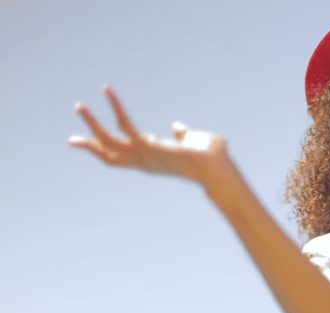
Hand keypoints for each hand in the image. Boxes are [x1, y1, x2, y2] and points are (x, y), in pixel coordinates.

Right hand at [69, 85, 227, 182]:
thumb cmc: (214, 158)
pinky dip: (114, 106)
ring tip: (79, 106)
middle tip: (71, 140)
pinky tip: (107, 90)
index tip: (95, 146)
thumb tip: (178, 127)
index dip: (111, 152)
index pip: (125, 159)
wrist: (219, 167)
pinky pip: (124, 124)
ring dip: (92, 124)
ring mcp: (144, 156)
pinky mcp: (148, 146)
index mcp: (154, 161)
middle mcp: (145, 162)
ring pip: (108, 142)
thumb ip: (184, 135)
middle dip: (91, 148)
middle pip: (110, 157)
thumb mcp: (194, 142)